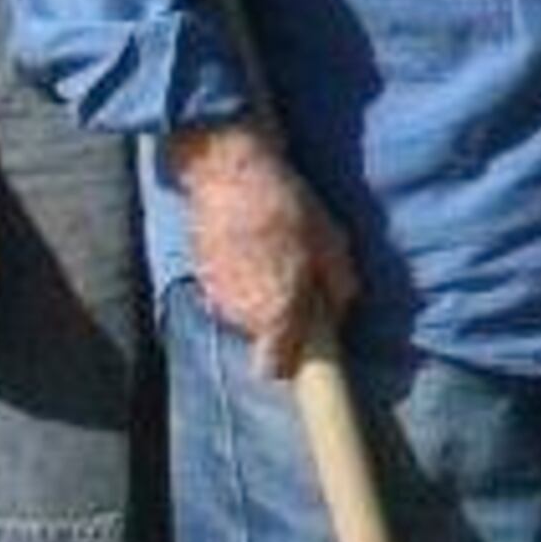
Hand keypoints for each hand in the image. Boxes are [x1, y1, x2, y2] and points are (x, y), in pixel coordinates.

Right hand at [169, 123, 356, 378]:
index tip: (308, 344)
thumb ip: (339, 287)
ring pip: (243, 313)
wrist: (230, 172)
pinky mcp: (200, 272)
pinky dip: (240, 277)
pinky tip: (254, 246)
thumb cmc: (288, 209)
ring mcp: (214, 294)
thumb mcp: (332, 244)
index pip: (274, 369)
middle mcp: (239, 314)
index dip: (292, 362)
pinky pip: (227, 290)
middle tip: (301, 283)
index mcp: (275, 314)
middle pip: (262, 337)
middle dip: (281, 320)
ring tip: (277, 257)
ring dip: (260, 295)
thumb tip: (340, 310)